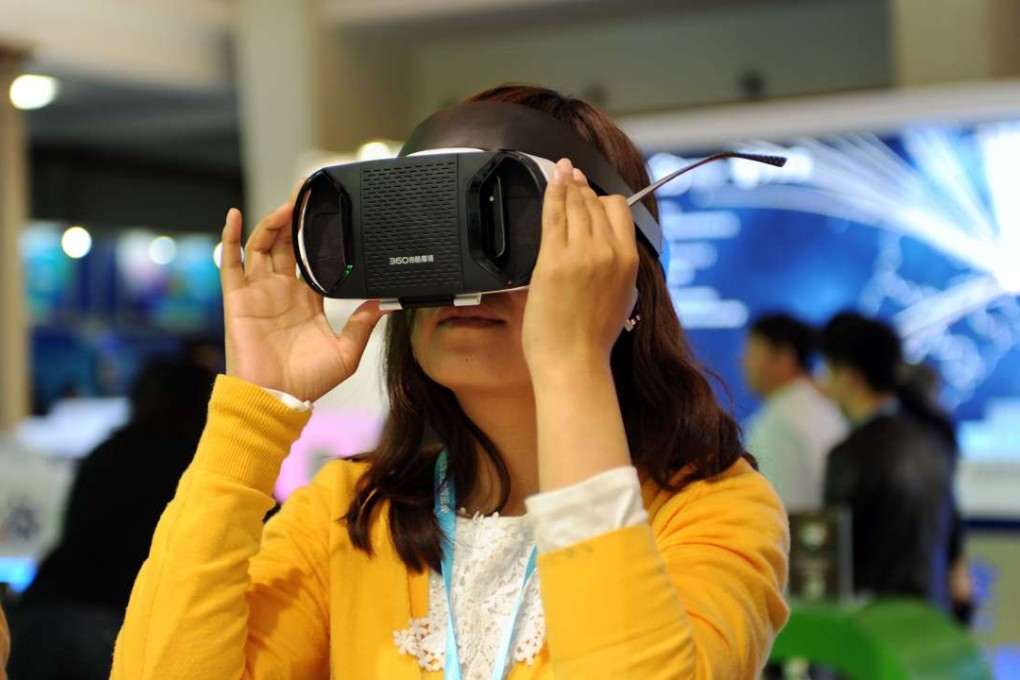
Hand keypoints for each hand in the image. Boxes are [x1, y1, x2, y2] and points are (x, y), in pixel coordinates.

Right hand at [220, 191, 387, 402]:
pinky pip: (231, 261)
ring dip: (273, 221)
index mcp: (307, 300)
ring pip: (263, 245)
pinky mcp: (237, 297)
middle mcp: (282, 291)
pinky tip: (235, 214)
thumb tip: (384, 303)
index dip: (318, 236)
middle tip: (307, 192)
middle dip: (295, 217)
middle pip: (286, 243)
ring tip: (288, 204)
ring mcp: (258, 292)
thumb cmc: (308, 383)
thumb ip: (362, 325)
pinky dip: (231, 236)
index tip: (331, 214)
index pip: (312, 258)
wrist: (277, 399)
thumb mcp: (347, 352)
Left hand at [522, 158, 638, 373]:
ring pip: (576, 204)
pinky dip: (553, 193)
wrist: (573, 362)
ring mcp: (581, 254)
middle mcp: (608, 252)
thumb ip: (620, 268)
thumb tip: (613, 250)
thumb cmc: (592, 340)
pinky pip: (554, 215)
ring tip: (561, 171)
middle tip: (572, 175)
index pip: (619, 210)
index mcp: (629, 261)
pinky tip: (551, 180)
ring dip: (567, 184)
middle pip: (596, 203)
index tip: (593, 193)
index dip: (604, 198)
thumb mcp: (622, 298)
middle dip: (582, 187)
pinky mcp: (554, 260)